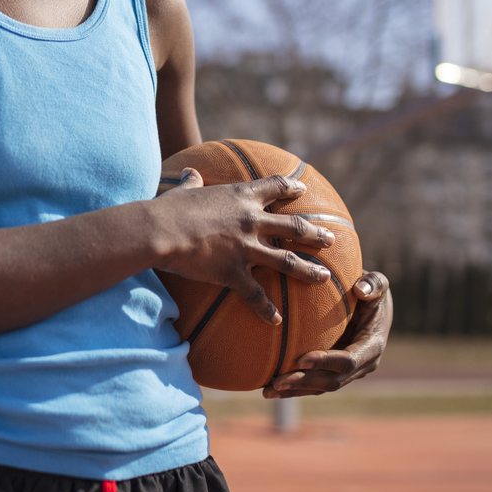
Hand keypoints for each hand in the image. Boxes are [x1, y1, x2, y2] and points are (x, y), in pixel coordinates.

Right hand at [156, 168, 338, 325]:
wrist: (160, 231)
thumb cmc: (169, 208)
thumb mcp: (183, 191)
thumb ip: (192, 182)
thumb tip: (191, 172)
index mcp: (241, 197)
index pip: (274, 186)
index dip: (291, 187)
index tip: (302, 189)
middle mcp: (251, 221)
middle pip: (293, 226)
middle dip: (314, 233)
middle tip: (331, 238)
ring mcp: (246, 248)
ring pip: (286, 260)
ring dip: (308, 269)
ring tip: (324, 276)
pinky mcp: (234, 272)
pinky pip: (255, 294)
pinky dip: (266, 308)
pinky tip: (276, 320)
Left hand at [262, 270, 392, 397]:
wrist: (371, 306)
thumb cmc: (370, 290)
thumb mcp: (377, 283)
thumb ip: (373, 284)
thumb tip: (361, 290)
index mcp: (372, 347)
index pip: (348, 361)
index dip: (325, 362)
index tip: (301, 359)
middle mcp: (361, 365)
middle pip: (331, 381)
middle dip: (304, 382)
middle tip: (277, 382)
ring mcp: (347, 372)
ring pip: (320, 388)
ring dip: (294, 391)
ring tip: (267, 391)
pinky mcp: (333, 372)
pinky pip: (313, 384)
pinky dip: (293, 387)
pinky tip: (270, 387)